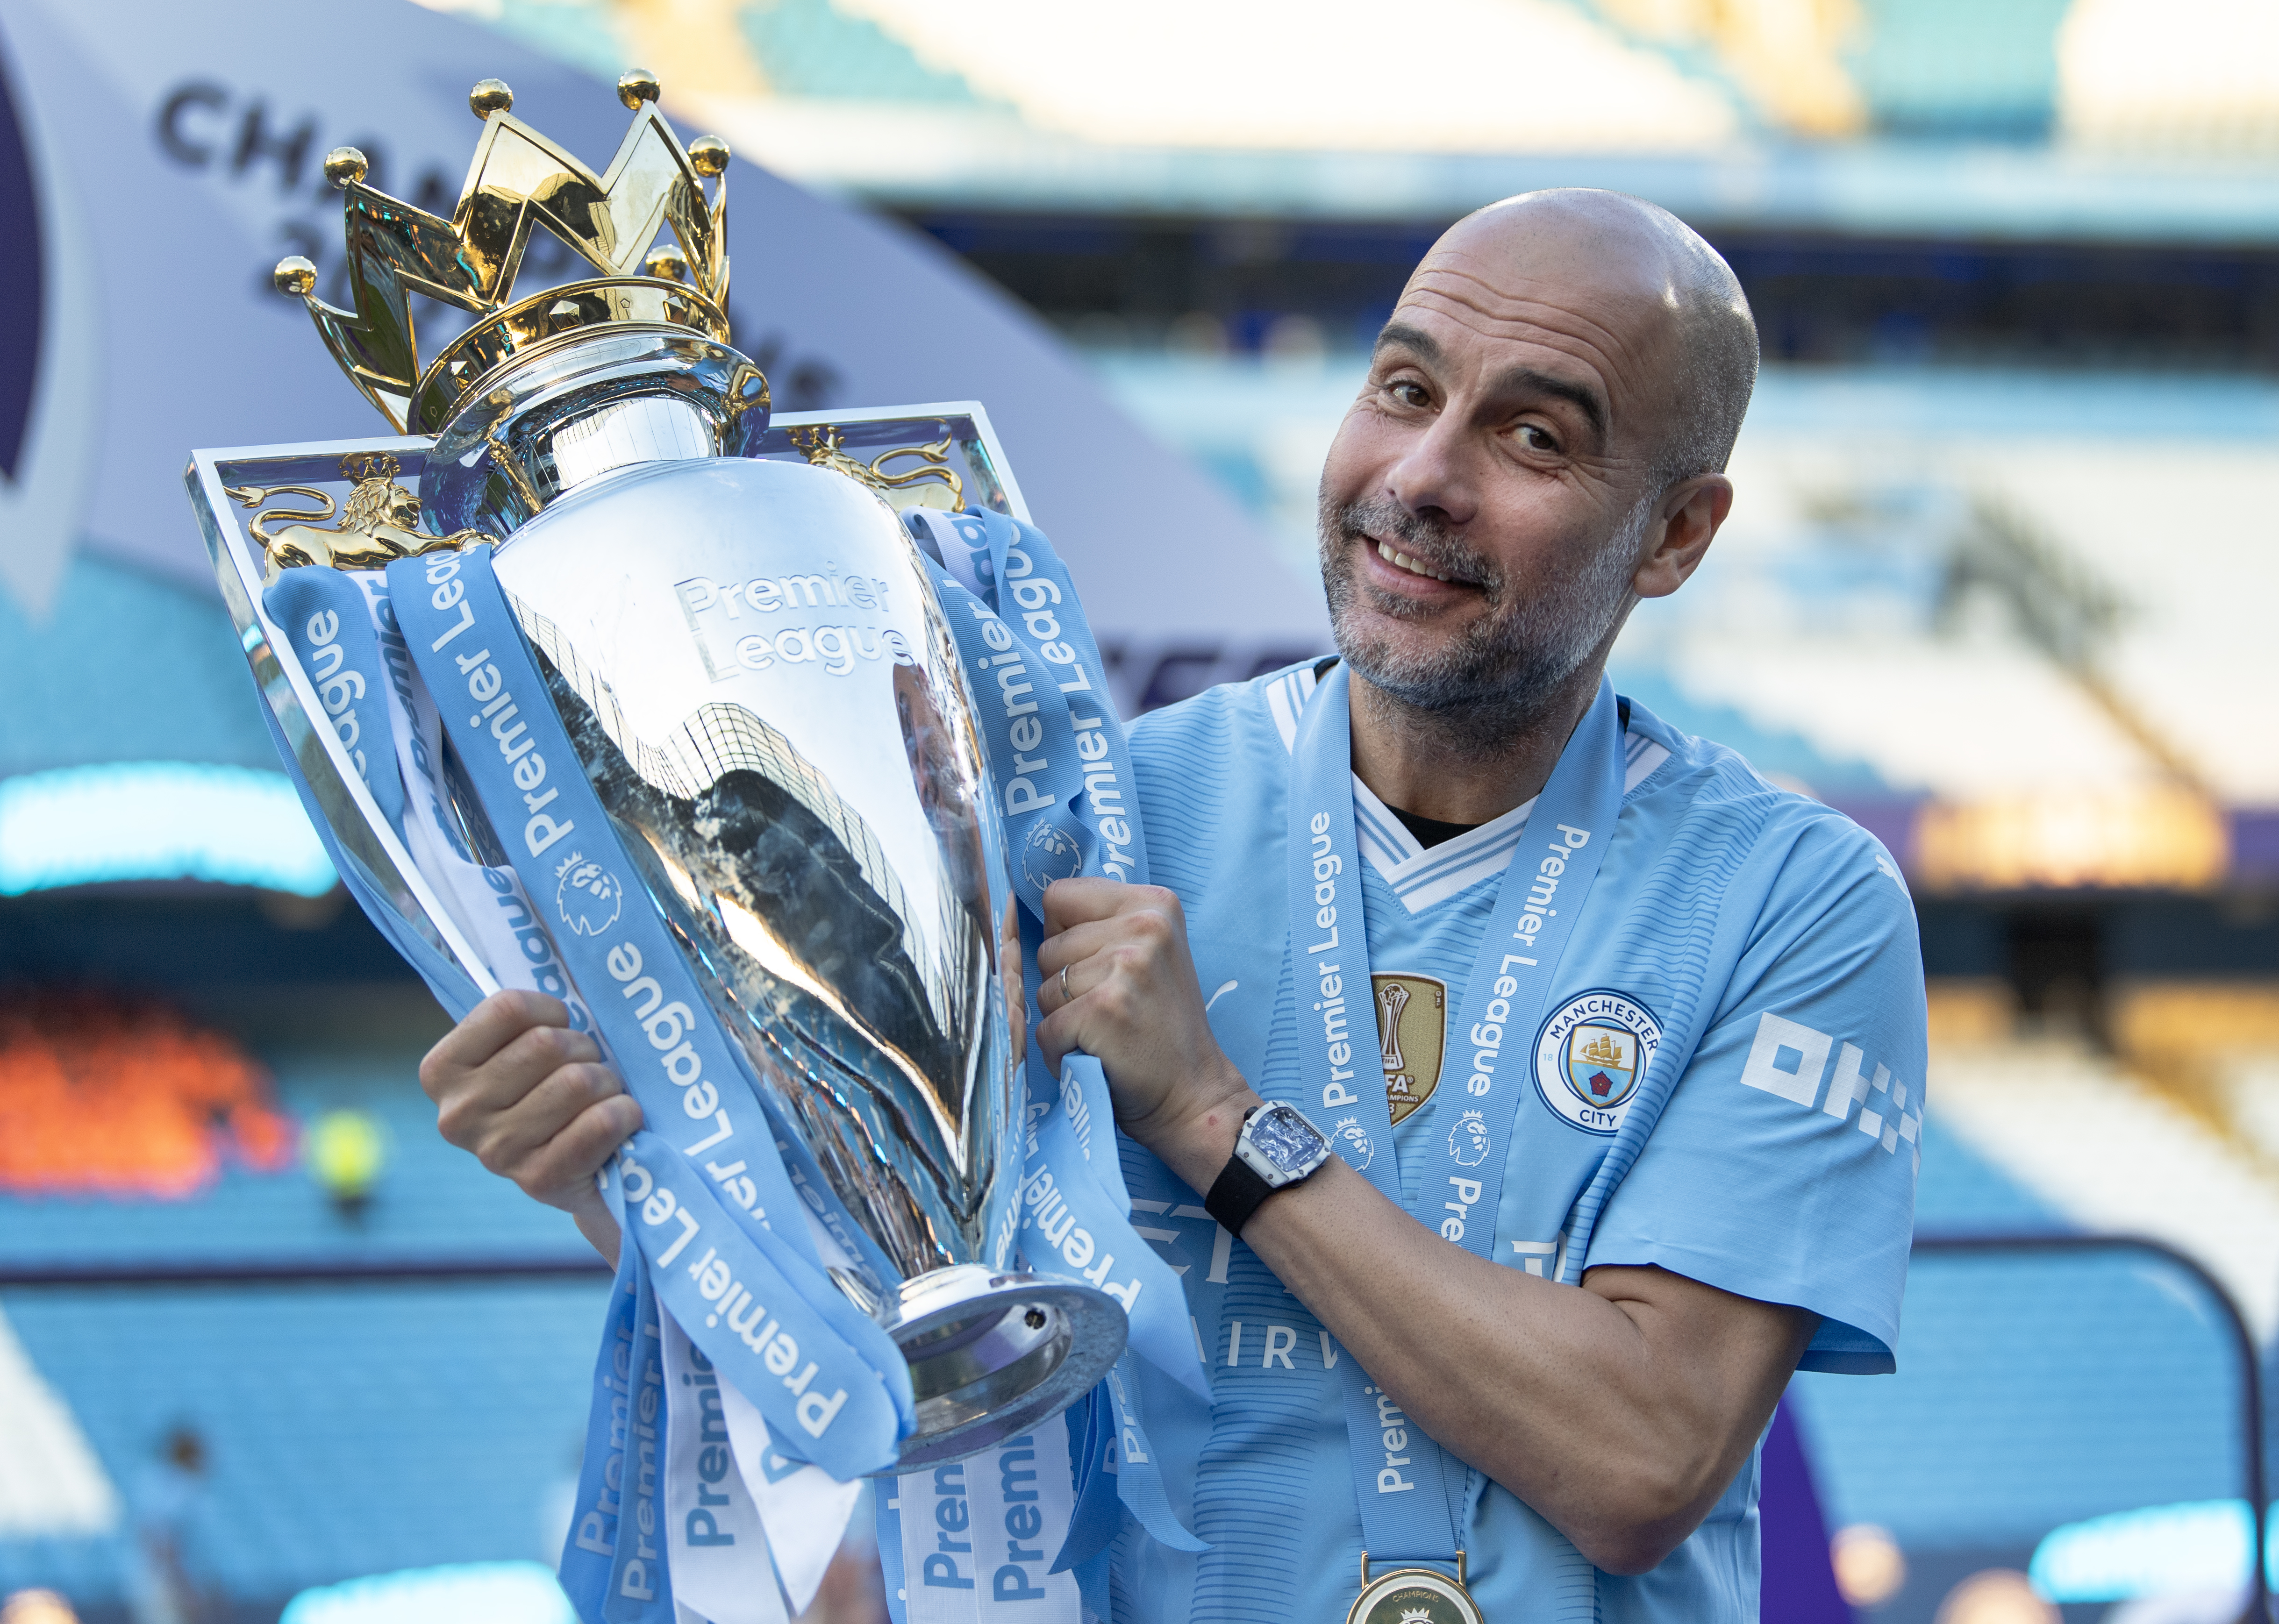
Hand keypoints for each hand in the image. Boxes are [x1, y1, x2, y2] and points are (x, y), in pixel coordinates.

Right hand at [417, 990, 641, 1254]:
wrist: (581, 1172)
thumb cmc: (551, 1093)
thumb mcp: (520, 1052)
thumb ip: (523, 1020)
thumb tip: (555, 964)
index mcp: (442, 1070)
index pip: (507, 1008)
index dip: (552, 1012)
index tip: (560, 1028)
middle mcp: (457, 1114)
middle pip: (547, 1044)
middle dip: (584, 1050)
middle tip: (589, 1069)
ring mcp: (496, 1152)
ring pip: (578, 1081)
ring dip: (607, 1083)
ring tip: (602, 1097)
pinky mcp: (539, 1180)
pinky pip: (600, 1122)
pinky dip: (624, 1113)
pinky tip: (619, 1120)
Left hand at [1034, 878, 1254, 1173]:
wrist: (1195, 1093)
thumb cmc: (1162, 1027)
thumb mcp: (1152, 954)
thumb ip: (1105, 926)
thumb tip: (1033, 918)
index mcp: (1154, 904)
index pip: (1059, 896)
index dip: (1063, 935)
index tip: (1096, 964)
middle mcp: (1144, 926)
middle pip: (1047, 946)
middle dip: (1063, 984)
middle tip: (1110, 1009)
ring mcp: (1125, 966)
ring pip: (1043, 988)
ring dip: (1062, 1018)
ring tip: (1105, 1033)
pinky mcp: (1104, 1009)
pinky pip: (1045, 1027)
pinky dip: (1061, 1051)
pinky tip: (1097, 1055)